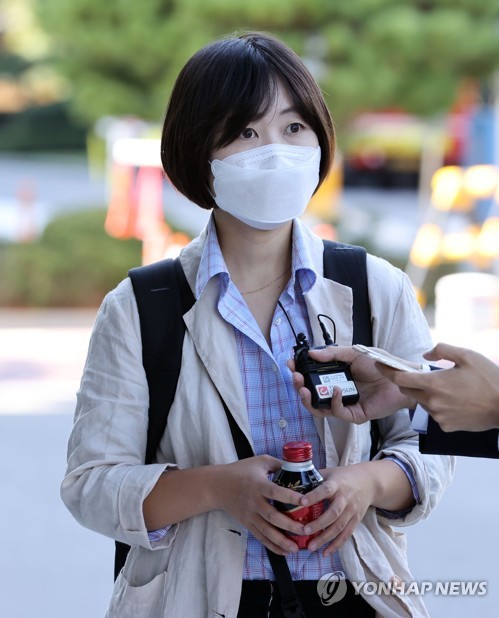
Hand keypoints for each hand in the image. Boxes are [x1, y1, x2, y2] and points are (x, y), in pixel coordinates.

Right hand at [215, 455, 305, 554]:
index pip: (276, 492)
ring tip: (296, 548)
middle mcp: (254, 502)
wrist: (217, 486)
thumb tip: (298, 468)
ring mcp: (250, 515)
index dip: (291, 496)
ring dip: (282, 541)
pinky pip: (260, 537)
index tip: (306, 500)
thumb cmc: (240, 470)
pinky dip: (272, 546)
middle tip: (306, 529)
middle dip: (290, 525)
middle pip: (272, 516)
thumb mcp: (260, 461)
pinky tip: (285, 552)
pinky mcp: (247, 523)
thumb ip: (278, 464)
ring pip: (266, 531)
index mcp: (258, 485)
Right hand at [288, 346, 412, 423]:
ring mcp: (344, 403)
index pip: (312, 376)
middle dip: (299, 386)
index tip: (291, 364)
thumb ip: (332, 354)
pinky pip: (338, 411)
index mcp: (335, 376)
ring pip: (319, 408)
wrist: (400, 377)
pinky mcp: (354, 414)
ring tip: (304, 389)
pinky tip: (336, 390)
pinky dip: (333, 401)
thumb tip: (311, 353)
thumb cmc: (380, 365)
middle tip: (296, 377)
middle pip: (311, 394)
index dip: (300, 371)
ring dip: (309, 398)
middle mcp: (337, 390)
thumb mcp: (353, 353)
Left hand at [299, 464, 374, 556]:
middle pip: (333, 513)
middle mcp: (346, 498)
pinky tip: (325, 553)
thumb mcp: (330, 472)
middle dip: (319, 524)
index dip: (314, 495)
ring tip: (311, 547)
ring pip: (339, 527)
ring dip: (325, 538)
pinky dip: (336, 545)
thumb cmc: (343, 476)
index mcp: (337, 484)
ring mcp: (352, 511)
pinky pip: (346, 535)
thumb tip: (292, 484)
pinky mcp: (356, 521)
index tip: (301, 502)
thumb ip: (314, 478)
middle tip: (304, 531)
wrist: (369, 482)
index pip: (325, 489)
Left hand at [378, 343, 498, 431]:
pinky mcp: (446, 427)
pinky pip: (434, 414)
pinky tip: (454, 400)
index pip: (400, 378)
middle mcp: (432, 402)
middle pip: (408, 390)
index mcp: (434, 384)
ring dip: (425, 393)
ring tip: (445, 386)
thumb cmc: (488, 379)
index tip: (378, 364)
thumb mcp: (467, 356)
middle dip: (408, 381)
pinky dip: (438, 406)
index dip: (386, 371)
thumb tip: (424, 356)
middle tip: (419, 374)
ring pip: (421, 402)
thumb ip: (442, 351)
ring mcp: (438, 416)